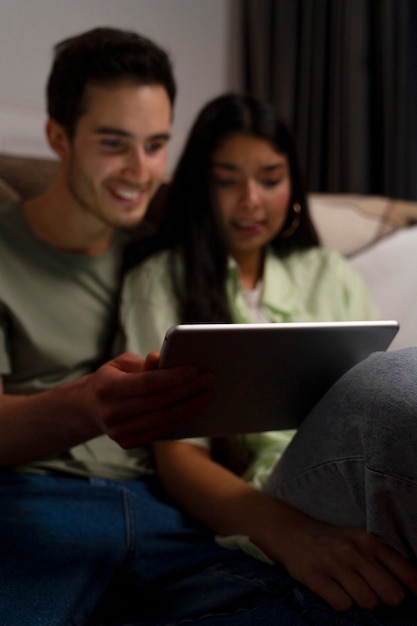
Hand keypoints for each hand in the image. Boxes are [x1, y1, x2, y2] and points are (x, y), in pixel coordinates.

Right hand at [87, 351, 214, 446]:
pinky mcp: (128, 442)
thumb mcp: (122, 364)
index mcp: (107, 388)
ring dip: (190, 407)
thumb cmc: (112, 379)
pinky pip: (161, 431)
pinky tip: (195, 408)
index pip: (146, 384)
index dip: (172, 378)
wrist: (90, 407)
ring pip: (163, 420)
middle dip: (188, 390)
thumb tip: (161, 358)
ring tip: (208, 394)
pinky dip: (181, 419)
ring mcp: (118, 432)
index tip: (194, 370)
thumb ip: (143, 363)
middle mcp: (111, 412)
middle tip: (209, 379)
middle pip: (158, 403)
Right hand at [281, 521, 416, 611]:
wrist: (294, 534)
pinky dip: (342, 605)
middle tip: (372, 593)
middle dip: (385, 600)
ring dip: (361, 603)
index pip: (407, 574)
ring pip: (368, 602)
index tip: (414, 603)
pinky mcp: (315, 575)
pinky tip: (335, 592)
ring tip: (350, 591)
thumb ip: (388, 561)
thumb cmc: (336, 543)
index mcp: (371, 541)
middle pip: (391, 594)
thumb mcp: (363, 542)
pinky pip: (342, 605)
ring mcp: (334, 562)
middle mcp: (354, 549)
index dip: (415, 592)